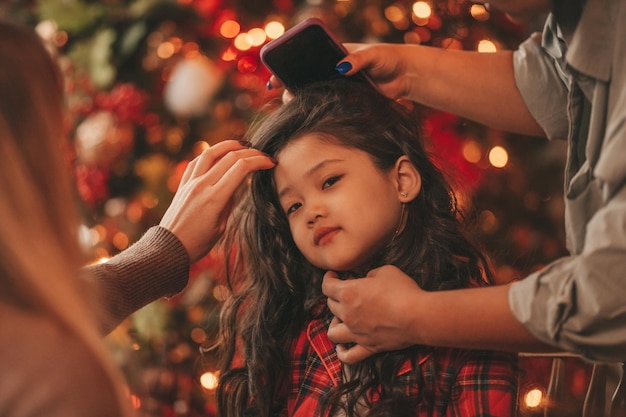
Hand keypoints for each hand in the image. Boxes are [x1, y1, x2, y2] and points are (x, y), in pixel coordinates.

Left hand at [160, 140, 274, 261]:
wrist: (169, 247)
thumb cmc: (198, 242)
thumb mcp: (221, 226)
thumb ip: (230, 202)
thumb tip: (239, 183)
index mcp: (215, 198)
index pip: (241, 168)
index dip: (259, 161)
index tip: (270, 163)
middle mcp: (202, 185)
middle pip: (230, 157)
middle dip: (251, 153)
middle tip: (263, 155)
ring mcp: (191, 182)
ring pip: (212, 152)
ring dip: (230, 145)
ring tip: (243, 145)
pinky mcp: (183, 183)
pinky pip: (197, 161)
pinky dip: (211, 153)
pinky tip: (220, 153)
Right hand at [266, 43, 414, 102]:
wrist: (404, 76)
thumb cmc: (387, 58)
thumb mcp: (373, 55)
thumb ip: (357, 60)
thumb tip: (342, 68)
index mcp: (331, 56)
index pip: (303, 60)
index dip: (286, 69)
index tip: (275, 79)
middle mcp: (330, 73)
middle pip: (302, 81)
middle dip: (290, 88)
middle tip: (285, 96)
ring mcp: (336, 89)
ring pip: (312, 97)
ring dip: (302, 103)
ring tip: (297, 108)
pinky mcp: (345, 103)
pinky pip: (328, 108)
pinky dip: (319, 113)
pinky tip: (312, 119)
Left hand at [322, 265, 422, 363]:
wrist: (418, 316)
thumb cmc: (403, 291)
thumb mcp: (386, 271)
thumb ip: (370, 275)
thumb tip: (366, 280)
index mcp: (349, 292)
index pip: (327, 286)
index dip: (328, 279)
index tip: (333, 276)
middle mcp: (348, 314)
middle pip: (331, 305)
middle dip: (335, 297)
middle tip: (347, 293)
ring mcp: (356, 333)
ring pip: (332, 332)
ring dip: (334, 323)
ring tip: (341, 319)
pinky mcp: (369, 347)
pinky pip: (349, 356)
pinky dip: (342, 353)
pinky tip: (342, 347)